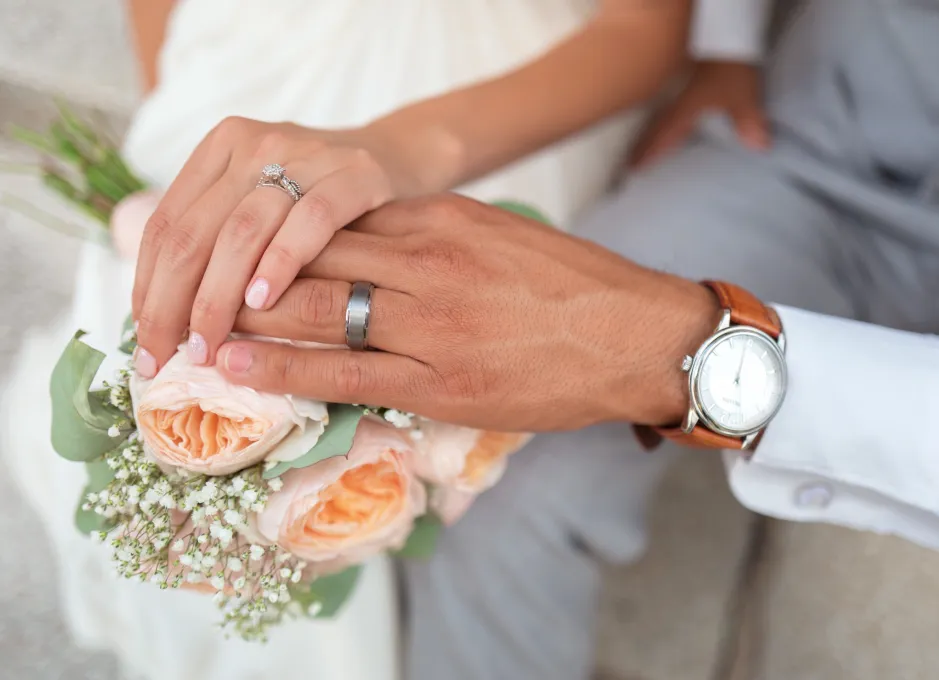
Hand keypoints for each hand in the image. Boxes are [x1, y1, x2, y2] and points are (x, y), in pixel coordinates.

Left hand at [131, 117, 428, 376]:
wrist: (398, 159)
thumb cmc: (320, 199)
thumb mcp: (262, 205)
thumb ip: (219, 241)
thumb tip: (165, 319)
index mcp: (221, 149)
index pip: (166, 226)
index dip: (147, 289)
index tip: (145, 343)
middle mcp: (255, 145)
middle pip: (194, 233)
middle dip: (171, 304)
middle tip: (166, 358)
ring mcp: (305, 155)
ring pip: (241, 232)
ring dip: (217, 298)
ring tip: (207, 345)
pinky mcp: (353, 174)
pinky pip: (309, 222)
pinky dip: (280, 263)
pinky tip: (262, 302)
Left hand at [214, 195, 720, 431]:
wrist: (636, 336)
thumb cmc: (573, 287)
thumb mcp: (499, 236)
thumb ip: (435, 237)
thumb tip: (377, 245)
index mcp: (441, 220)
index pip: (336, 219)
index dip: (276, 235)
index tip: (236, 245)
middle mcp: (427, 262)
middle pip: (312, 257)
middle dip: (246, 272)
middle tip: (193, 285)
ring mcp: (431, 322)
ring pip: (317, 310)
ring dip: (249, 318)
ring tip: (196, 327)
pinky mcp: (440, 380)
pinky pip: (344, 371)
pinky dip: (282, 368)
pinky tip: (237, 366)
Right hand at [629, 60, 769, 168]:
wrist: (724, 34)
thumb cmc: (729, 66)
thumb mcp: (741, 95)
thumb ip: (748, 121)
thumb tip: (760, 146)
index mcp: (685, 109)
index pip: (663, 135)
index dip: (649, 152)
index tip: (634, 168)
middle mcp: (677, 101)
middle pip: (656, 128)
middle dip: (643, 145)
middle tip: (630, 162)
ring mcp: (679, 89)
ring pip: (660, 117)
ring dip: (650, 133)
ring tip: (639, 147)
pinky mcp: (687, 81)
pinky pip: (669, 106)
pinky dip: (662, 119)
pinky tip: (664, 122)